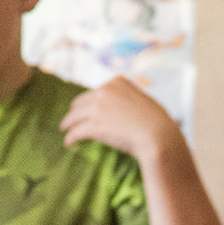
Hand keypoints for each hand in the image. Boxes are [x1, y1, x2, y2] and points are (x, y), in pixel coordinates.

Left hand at [60, 76, 180, 163]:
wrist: (158, 136)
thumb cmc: (158, 123)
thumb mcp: (145, 101)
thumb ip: (132, 99)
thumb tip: (129, 106)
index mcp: (117, 82)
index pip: (97, 91)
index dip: (91, 100)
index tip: (87, 107)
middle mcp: (104, 91)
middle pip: (82, 101)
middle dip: (77, 110)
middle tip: (72, 117)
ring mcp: (97, 108)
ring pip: (75, 116)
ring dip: (68, 122)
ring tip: (65, 128)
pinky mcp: (93, 126)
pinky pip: (76, 132)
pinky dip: (70, 137)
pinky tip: (68, 142)